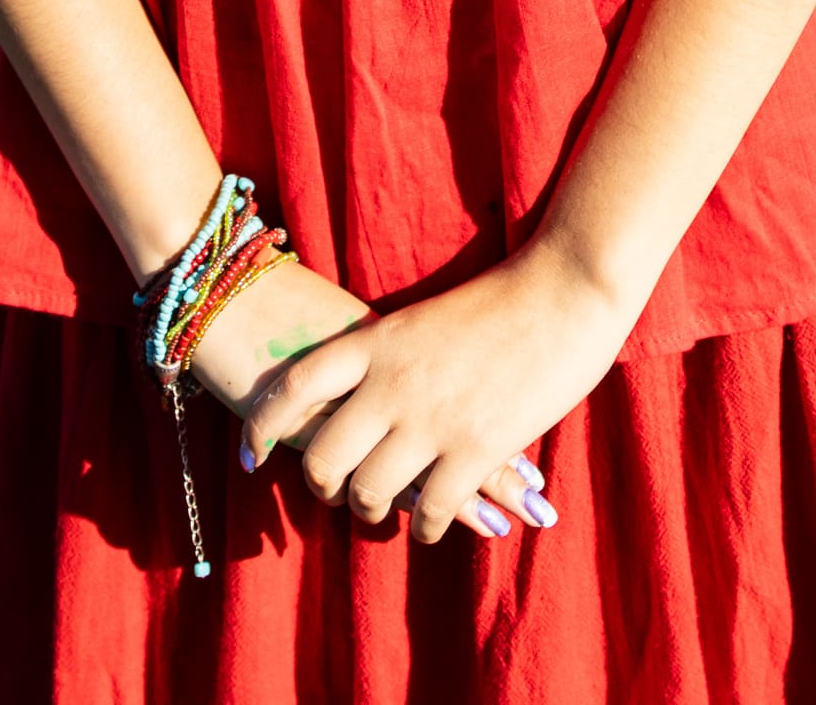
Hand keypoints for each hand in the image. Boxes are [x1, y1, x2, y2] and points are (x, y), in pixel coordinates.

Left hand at [238, 238, 628, 546]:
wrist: (564, 288)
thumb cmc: (501, 300)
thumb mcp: (425, 321)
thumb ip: (390, 357)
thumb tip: (359, 395)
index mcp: (378, 339)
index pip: (297, 385)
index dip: (265, 424)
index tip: (251, 454)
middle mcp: (393, 381)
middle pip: (325, 456)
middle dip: (322, 486)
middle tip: (334, 492)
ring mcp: (433, 418)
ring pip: (370, 493)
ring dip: (371, 511)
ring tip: (381, 511)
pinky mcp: (476, 449)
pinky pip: (428, 511)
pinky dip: (423, 526)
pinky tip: (429, 521)